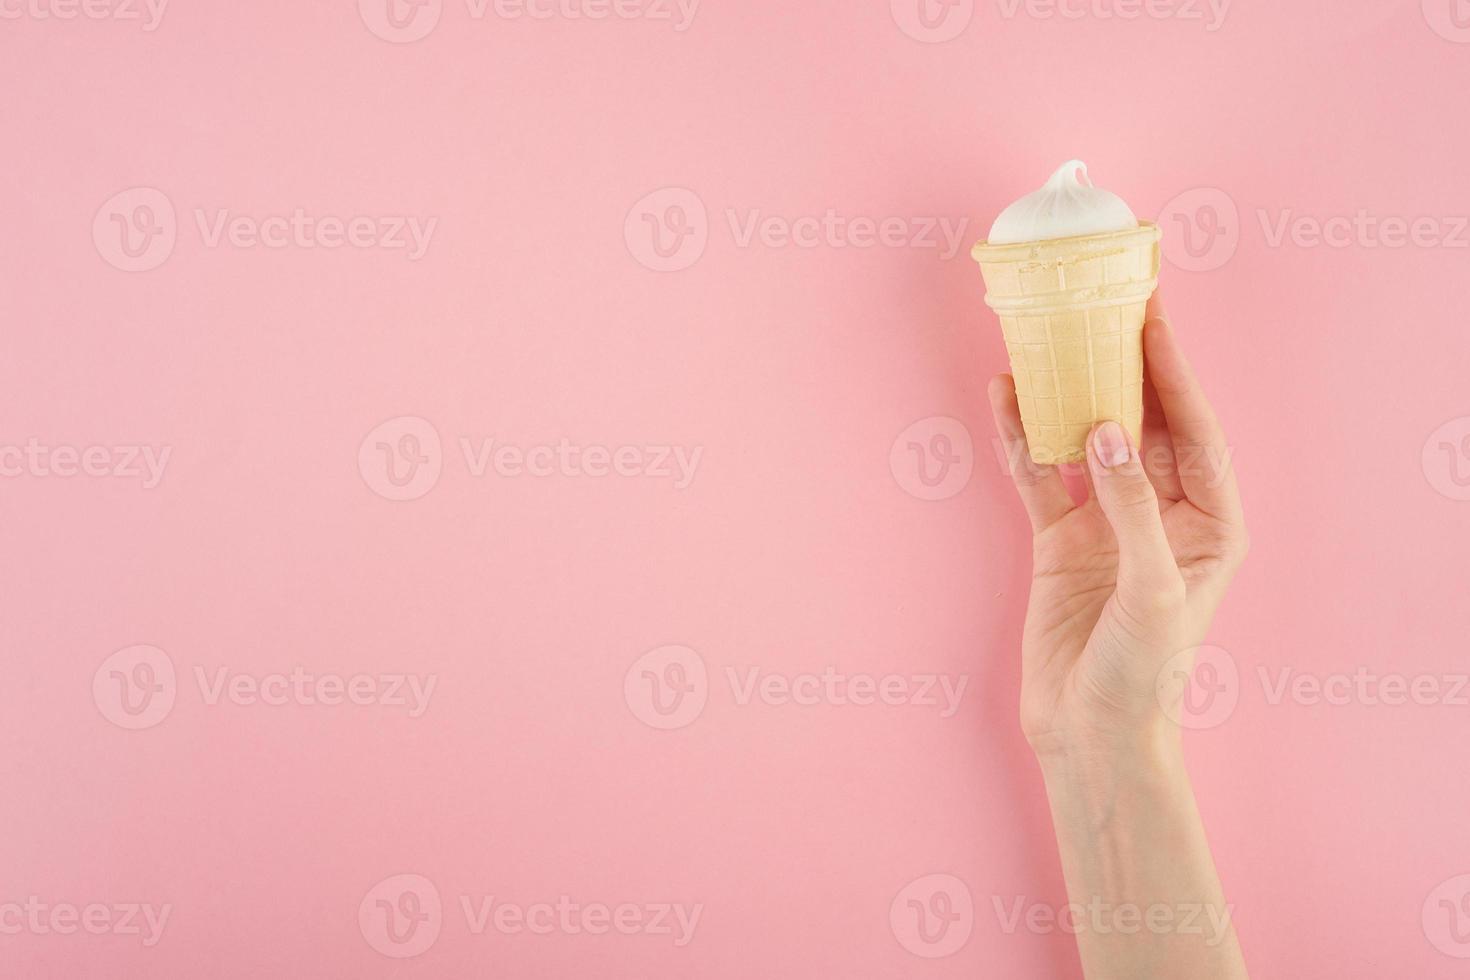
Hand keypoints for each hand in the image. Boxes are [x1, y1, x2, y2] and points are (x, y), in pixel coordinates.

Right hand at [987, 294, 1248, 755]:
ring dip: (1068, 395)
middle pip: (1145, 423)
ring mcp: (1107, 524)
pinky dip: (1024, 439)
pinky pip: (1041, 476)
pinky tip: (1008, 399)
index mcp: (1211, 523)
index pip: (1196, 431)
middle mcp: (1162, 514)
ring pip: (1087, 442)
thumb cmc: (1145, 673)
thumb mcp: (1153, 587)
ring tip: (1051, 338)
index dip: (1175, 373)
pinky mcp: (1060, 540)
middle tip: (1107, 306)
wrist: (1090, 733)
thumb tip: (1105, 431)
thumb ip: (1132, 506)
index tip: (1152, 319)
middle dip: (1125, 368)